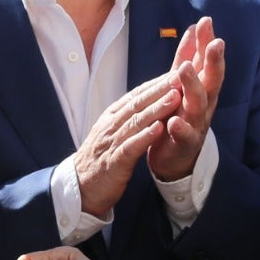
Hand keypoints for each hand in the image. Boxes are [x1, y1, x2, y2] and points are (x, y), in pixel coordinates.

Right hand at [74, 70, 180, 214]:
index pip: (135, 96)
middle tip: (180, 75)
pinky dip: (144, 137)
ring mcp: (110, 143)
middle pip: (136, 104)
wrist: (79, 189)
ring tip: (175, 96)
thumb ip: (126, 119)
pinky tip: (159, 129)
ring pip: (135, 122)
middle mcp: (110, 126)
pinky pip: (130, 147)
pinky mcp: (113, 162)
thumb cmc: (99, 161)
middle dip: (159, 89)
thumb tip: (144, 102)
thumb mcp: (111, 134)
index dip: (155, 83)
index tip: (175, 71)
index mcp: (110, 119)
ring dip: (156, 108)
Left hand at [147, 16, 223, 182]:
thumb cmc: (180, 115)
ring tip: (184, 69)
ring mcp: (196, 124)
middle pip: (211, 80)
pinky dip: (180, 128)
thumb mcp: (184, 85)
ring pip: (198, 104)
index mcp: (202, 89)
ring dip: (192, 86)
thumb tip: (195, 28)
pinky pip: (184, 136)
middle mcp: (203, 104)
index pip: (205, 62)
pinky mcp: (185, 144)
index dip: (206, 42)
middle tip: (214, 42)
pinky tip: (173, 121)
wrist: (175, 157)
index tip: (205, 21)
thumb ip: (188, 59)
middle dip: (213, 61)